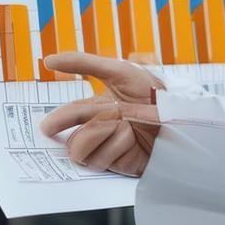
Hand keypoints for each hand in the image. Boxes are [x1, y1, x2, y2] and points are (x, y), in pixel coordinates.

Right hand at [40, 52, 164, 176]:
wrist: (178, 117)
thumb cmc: (151, 92)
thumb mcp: (119, 72)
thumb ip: (85, 64)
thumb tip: (49, 60)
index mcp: (98, 109)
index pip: (71, 114)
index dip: (58, 118)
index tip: (46, 123)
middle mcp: (100, 130)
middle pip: (70, 134)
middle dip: (60, 127)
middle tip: (48, 128)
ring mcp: (108, 148)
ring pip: (79, 149)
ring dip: (99, 132)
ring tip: (119, 123)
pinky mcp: (118, 164)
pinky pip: (101, 159)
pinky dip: (115, 145)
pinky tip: (130, 138)